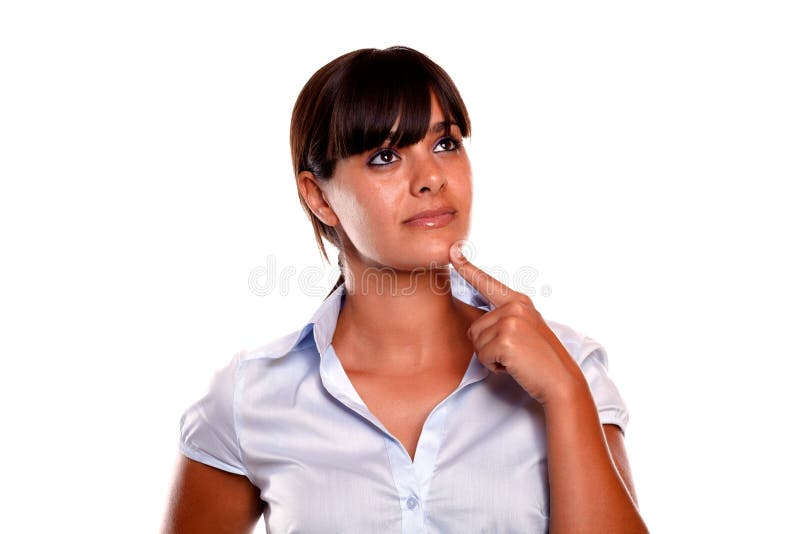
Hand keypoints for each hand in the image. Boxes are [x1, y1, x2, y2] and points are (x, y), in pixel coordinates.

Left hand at [449, 242, 584, 403]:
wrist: (560, 381)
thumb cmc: (540, 360)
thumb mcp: (525, 331)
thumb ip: (502, 321)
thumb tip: (472, 329)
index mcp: (519, 301)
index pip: (487, 283)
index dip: (467, 267)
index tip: (453, 250)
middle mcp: (514, 306)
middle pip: (475, 327)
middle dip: (488, 346)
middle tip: (515, 353)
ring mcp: (510, 321)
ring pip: (477, 342)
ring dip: (492, 357)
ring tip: (516, 359)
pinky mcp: (506, 339)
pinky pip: (482, 356)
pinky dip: (494, 366)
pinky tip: (514, 366)